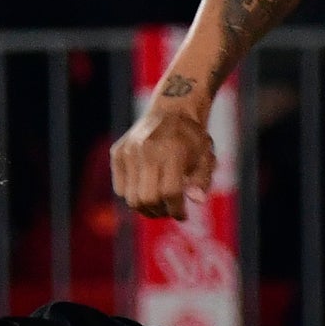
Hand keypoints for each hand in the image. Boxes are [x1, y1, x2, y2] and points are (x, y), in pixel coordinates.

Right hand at [111, 96, 214, 219]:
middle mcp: (147, 151)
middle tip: (169, 210)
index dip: (177, 210)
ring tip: (159, 204)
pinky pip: (120, 189)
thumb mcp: (206, 158)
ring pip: (131, 198)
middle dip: (160, 212)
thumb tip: (196, 200)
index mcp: (172, 151)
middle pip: (147, 199)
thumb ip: (201, 181)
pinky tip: (146, 189)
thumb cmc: (193, 138)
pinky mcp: (118, 152)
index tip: (182, 215)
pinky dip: (133, 195)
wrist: (172, 110)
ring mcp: (129, 151)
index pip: (170, 193)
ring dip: (146, 208)